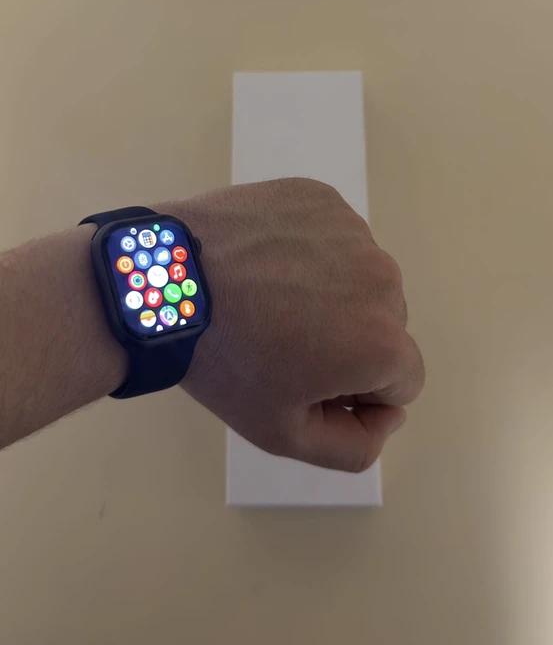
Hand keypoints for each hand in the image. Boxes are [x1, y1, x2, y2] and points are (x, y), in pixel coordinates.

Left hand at [163, 178, 424, 471]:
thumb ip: (355, 447)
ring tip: (267, 299)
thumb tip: (388, 414)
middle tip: (281, 341)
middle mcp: (384, 279)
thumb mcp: (284, 435)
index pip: (402, 380)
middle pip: (386, 324)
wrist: (163, 282)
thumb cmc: (226, 363)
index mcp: (384, 341)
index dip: (358, 393)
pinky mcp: (320, 197)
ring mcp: (352, 231)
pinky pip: (333, 236)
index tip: (306, 382)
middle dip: (348, 339)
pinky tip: (263, 262)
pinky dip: (309, 251)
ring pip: (360, 277)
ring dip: (330, 292)